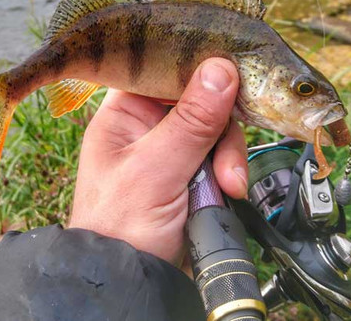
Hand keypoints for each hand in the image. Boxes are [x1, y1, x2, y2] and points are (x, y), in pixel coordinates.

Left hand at [69, 58, 248, 265]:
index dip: (197, 69)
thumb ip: (191, 121)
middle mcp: (149, 126)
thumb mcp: (155, 169)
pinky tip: (229, 191)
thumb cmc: (120, 226)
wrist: (132, 281)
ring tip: (227, 187)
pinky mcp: (193, 173)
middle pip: (201, 101)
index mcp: (125, 113)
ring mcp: (173, 151)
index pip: (164, 71)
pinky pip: (222, 158)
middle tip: (226, 160)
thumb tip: (221, 69)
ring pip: (217, 131)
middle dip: (220, 131)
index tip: (229, 71)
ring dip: (229, 158)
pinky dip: (230, 174)